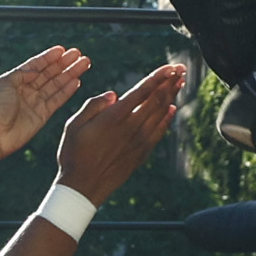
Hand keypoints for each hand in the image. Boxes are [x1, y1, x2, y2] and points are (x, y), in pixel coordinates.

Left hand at [0, 46, 90, 159]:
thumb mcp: (4, 83)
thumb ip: (22, 74)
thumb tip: (37, 71)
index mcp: (15, 81)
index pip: (35, 65)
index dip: (49, 57)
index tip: (63, 50)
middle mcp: (26, 90)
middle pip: (49, 73)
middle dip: (64, 63)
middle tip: (79, 54)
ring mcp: (35, 102)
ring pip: (57, 85)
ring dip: (70, 74)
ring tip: (84, 63)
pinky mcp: (42, 115)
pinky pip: (58, 100)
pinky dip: (67, 91)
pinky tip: (77, 81)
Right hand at [53, 59, 192, 196]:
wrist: (83, 188)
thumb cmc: (74, 155)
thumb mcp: (73, 125)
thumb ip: (93, 105)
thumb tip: (113, 94)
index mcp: (115, 116)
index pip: (143, 90)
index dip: (158, 77)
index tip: (170, 67)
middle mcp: (131, 127)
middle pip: (157, 99)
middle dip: (170, 82)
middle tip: (181, 69)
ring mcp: (139, 141)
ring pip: (161, 114)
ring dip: (171, 97)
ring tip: (180, 83)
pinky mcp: (141, 153)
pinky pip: (159, 132)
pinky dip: (167, 118)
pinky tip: (172, 110)